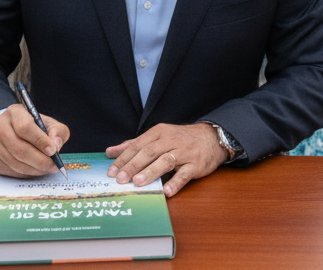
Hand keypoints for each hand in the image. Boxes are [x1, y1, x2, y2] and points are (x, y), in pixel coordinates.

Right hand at [0, 104, 69, 178]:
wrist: (12, 130)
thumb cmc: (34, 127)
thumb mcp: (48, 123)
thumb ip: (57, 131)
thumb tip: (55, 146)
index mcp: (14, 113)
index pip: (25, 127)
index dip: (40, 141)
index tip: (53, 151)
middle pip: (20, 149)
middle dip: (40, 161)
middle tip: (54, 166)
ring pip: (16, 163)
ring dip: (35, 169)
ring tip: (47, 168)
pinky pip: (11, 171)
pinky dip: (26, 174)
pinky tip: (35, 169)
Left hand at [106, 122, 227, 197]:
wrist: (211, 138)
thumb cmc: (180, 139)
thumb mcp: (158, 137)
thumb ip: (134, 144)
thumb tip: (110, 152)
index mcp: (159, 132)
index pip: (137, 145)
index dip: (123, 158)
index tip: (111, 171)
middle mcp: (171, 140)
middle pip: (149, 152)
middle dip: (133, 166)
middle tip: (120, 179)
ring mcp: (184, 152)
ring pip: (165, 161)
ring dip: (151, 172)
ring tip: (138, 182)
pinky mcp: (196, 165)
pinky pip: (185, 174)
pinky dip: (175, 182)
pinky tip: (166, 190)